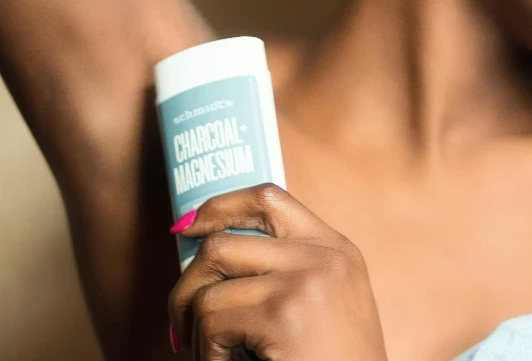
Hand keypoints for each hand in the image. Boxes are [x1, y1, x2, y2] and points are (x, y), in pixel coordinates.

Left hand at [168, 183, 388, 360]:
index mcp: (335, 249)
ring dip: (195, 329)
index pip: (268, 197)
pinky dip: (207, 354)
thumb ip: (288, 271)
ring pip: (207, 289)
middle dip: (187, 285)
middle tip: (183, 324)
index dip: (219, 206)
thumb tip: (210, 255)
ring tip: (215, 355)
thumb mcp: (328, 303)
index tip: (187, 227)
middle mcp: (322, 256)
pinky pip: (211, 322)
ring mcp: (304, 281)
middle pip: (222, 243)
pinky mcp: (283, 314)